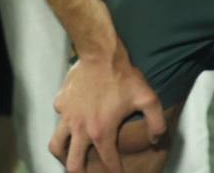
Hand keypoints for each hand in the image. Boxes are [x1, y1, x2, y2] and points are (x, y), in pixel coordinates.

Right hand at [49, 47, 165, 172]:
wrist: (100, 53)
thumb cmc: (124, 76)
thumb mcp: (148, 99)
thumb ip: (157, 123)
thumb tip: (157, 140)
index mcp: (102, 132)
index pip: (109, 163)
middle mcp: (81, 129)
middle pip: (73, 164)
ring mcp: (67, 115)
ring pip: (56, 145)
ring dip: (63, 154)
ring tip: (70, 155)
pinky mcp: (60, 101)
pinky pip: (58, 117)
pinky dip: (64, 121)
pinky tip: (72, 117)